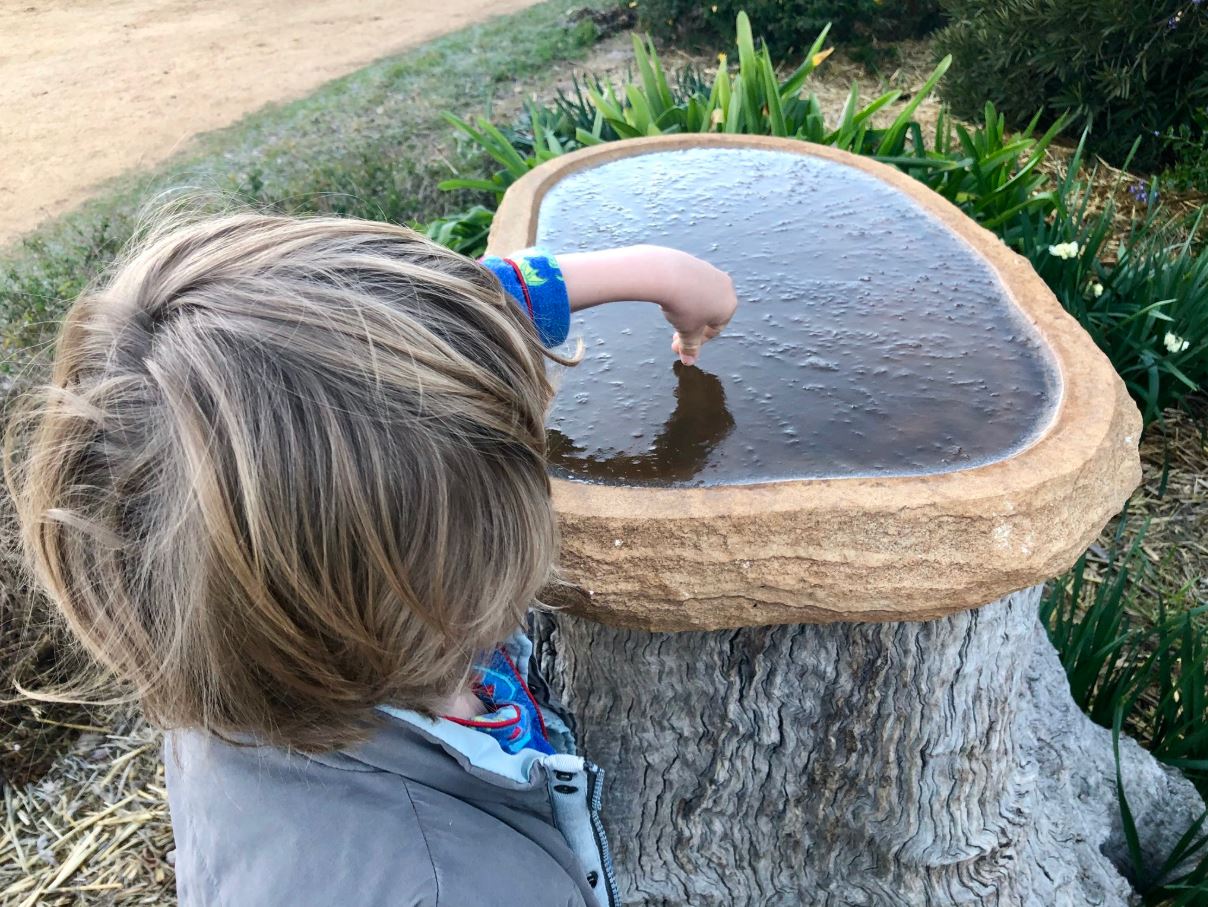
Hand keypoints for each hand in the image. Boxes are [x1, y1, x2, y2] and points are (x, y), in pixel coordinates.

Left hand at [556, 245, 737, 365]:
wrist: (667, 274)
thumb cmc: (683, 306)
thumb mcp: (687, 332)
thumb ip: (690, 347)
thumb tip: (689, 361)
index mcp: (729, 306)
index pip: (715, 329)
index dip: (697, 342)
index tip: (680, 347)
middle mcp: (725, 287)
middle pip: (708, 313)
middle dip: (691, 327)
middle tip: (674, 338)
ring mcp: (711, 272)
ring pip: (700, 297)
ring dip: (687, 310)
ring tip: (671, 315)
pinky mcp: (696, 262)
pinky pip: (690, 283)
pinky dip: (682, 293)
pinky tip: (669, 297)